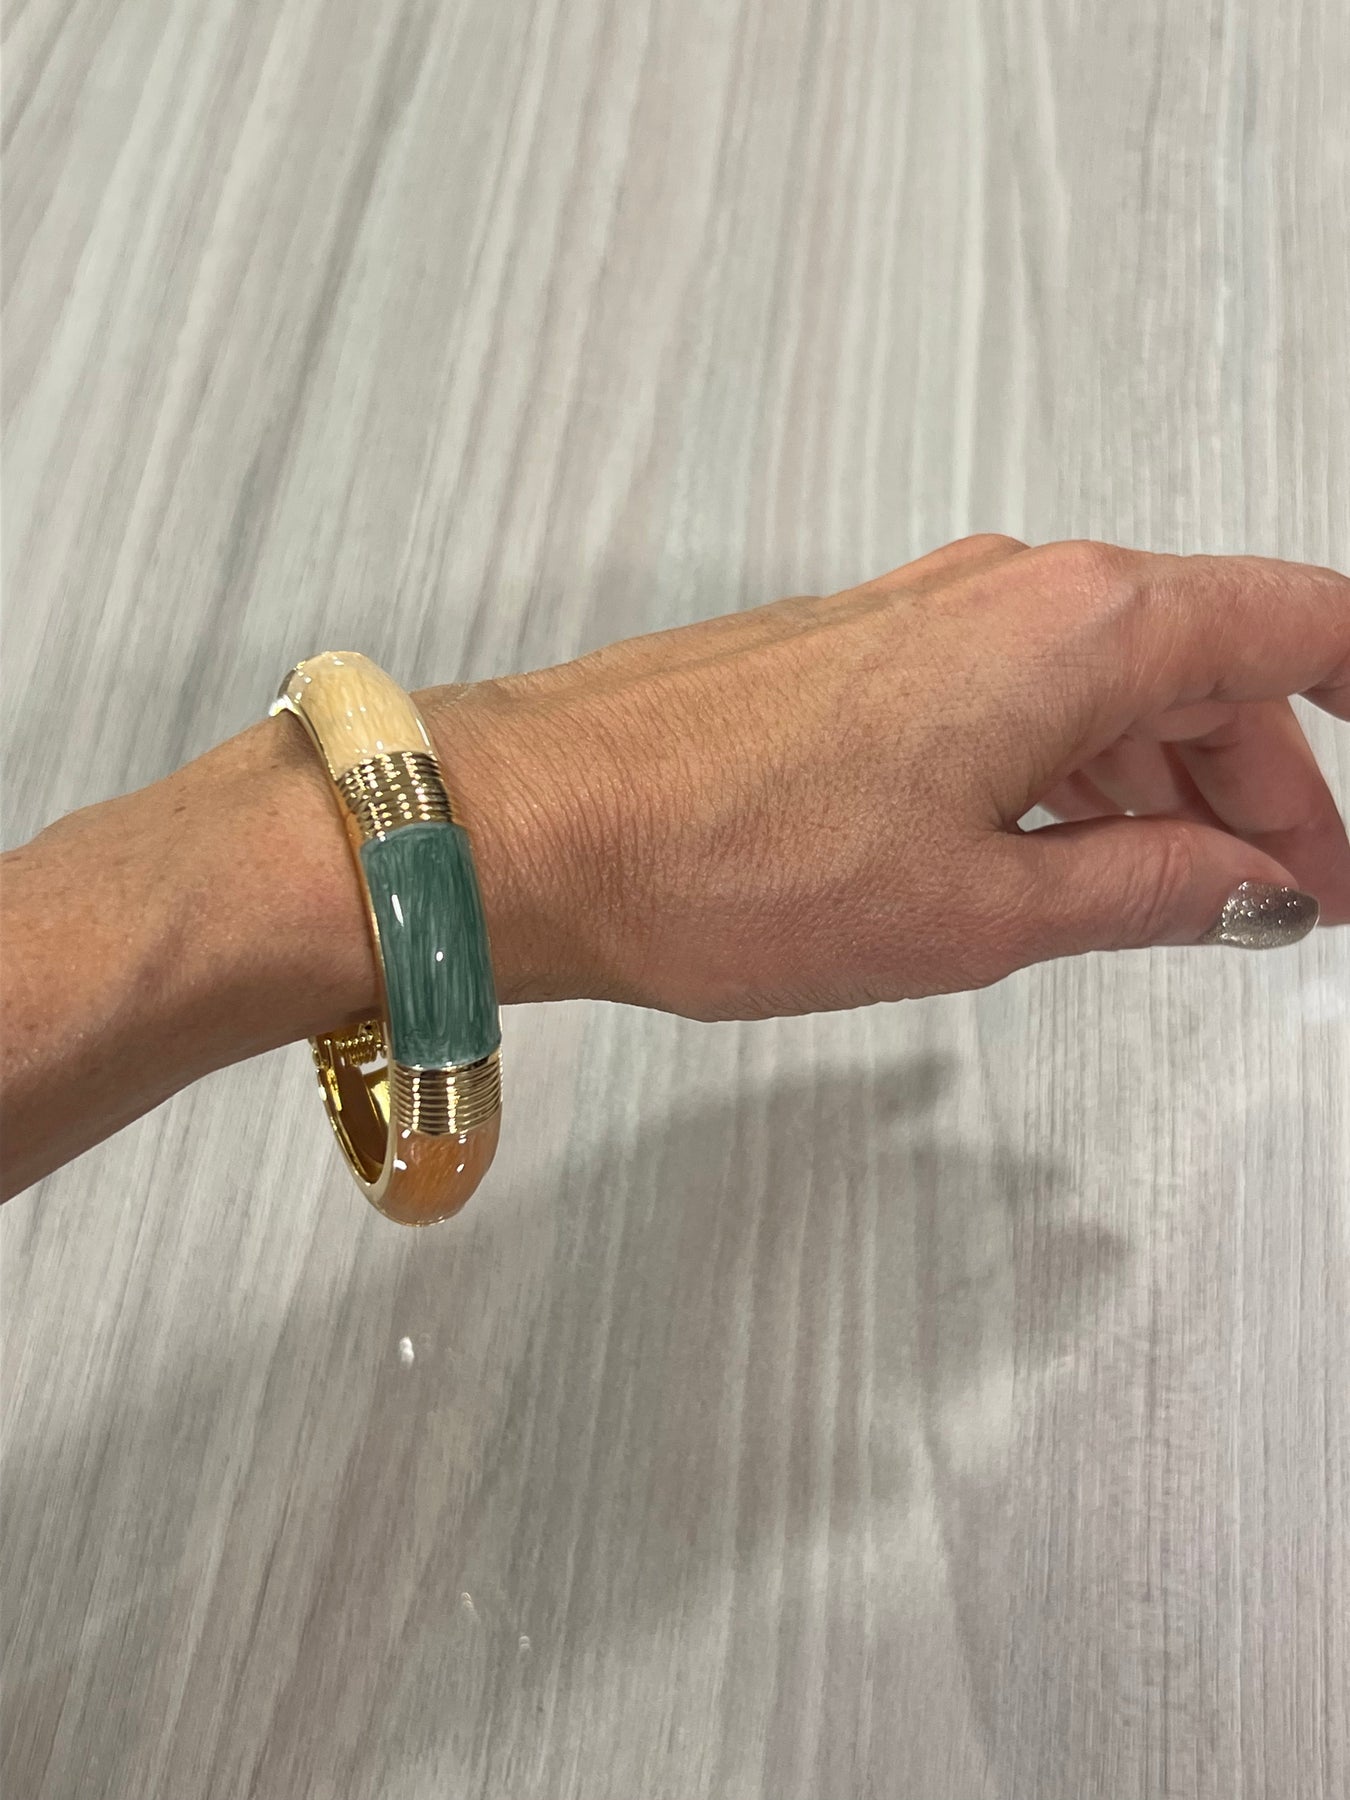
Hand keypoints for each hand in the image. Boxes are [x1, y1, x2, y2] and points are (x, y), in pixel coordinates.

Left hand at [433, 535, 1349, 1022]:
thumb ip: (1146, 891)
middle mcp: (1010, 591)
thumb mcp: (983, 910)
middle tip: (1294, 897)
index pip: (1297, 624)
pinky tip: (1069, 849)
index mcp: (1077, 627)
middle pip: (1207, 667)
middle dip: (1267, 785)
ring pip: (1107, 685)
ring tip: (1191, 895)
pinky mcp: (864, 654)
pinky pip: (1018, 695)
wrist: (535, 828)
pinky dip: (1073, 770)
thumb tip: (1248, 889)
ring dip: (1167, 786)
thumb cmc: (723, 860)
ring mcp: (928, 615)